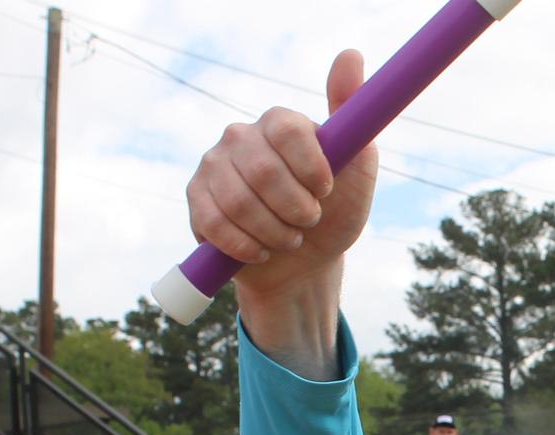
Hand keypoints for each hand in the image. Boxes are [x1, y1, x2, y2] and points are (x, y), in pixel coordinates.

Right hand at [187, 50, 377, 301]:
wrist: (305, 261)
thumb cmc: (336, 211)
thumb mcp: (358, 167)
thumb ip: (355, 112)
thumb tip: (350, 53)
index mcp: (280, 122)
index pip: (287, 129)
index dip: (310, 167)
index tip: (326, 191)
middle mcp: (241, 136)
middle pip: (263, 170)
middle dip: (295, 208)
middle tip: (309, 220)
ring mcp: (214, 165)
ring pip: (238, 202)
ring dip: (275, 232)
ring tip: (291, 238)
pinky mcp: (196, 198)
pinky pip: (214, 223)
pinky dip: (247, 246)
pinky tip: (263, 250)